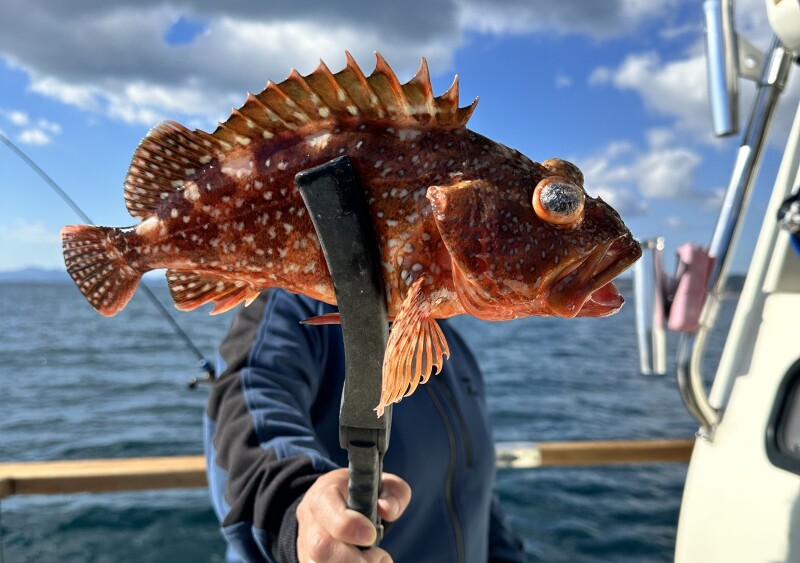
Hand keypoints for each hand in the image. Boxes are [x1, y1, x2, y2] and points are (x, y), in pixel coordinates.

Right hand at [296, 468, 410, 562]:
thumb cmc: (362, 492)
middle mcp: (310, 520)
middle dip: (353, 560)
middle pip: (320, 547)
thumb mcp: (382, 484)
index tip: (371, 535)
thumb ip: (393, 493)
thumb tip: (387, 510)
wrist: (337, 501)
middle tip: (380, 558)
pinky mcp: (309, 560)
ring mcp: (306, 543)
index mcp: (324, 494)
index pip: (328, 511)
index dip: (350, 527)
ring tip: (376, 562)